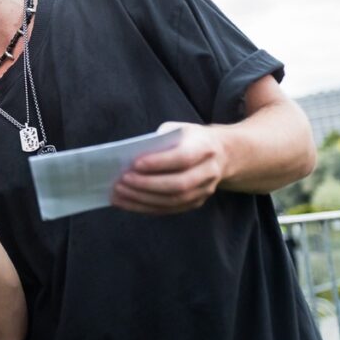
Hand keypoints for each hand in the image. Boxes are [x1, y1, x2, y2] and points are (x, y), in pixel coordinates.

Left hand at [111, 122, 225, 213]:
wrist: (221, 153)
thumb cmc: (189, 138)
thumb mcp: (177, 130)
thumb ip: (158, 141)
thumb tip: (129, 158)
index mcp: (204, 148)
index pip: (182, 158)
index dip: (158, 163)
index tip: (134, 163)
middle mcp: (209, 171)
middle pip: (178, 185)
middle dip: (146, 184)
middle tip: (121, 180)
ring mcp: (204, 191)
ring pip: (172, 201)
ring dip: (142, 199)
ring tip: (118, 193)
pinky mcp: (195, 203)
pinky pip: (168, 209)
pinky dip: (144, 207)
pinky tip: (126, 202)